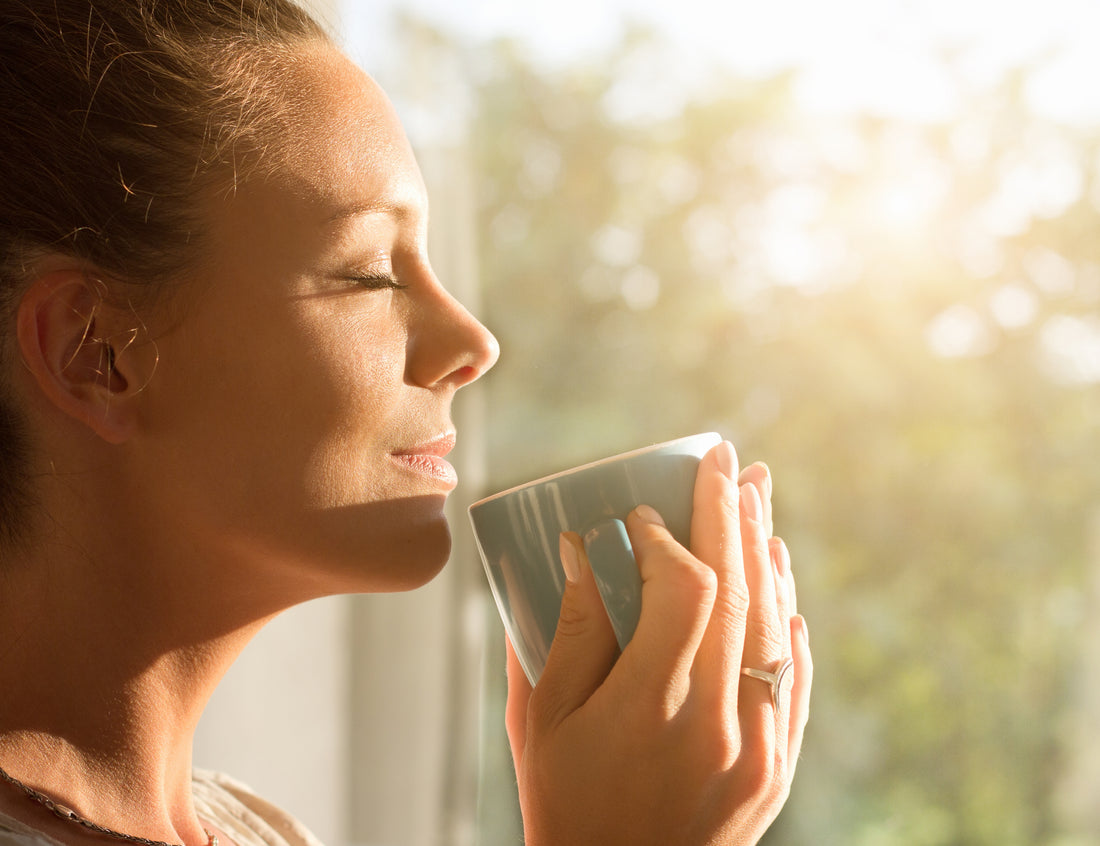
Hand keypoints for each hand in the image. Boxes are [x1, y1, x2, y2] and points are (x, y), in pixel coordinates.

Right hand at [505, 441, 811, 845]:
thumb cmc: (565, 806)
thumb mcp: (542, 721)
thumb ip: (566, 632)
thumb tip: (583, 551)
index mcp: (650, 708)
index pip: (682, 591)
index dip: (668, 539)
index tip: (644, 514)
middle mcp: (718, 723)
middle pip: (740, 594)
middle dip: (732, 515)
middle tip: (728, 459)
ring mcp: (758, 748)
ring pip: (777, 628)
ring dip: (767, 555)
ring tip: (757, 499)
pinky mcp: (777, 767)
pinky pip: (795, 677)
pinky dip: (789, 620)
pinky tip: (780, 578)